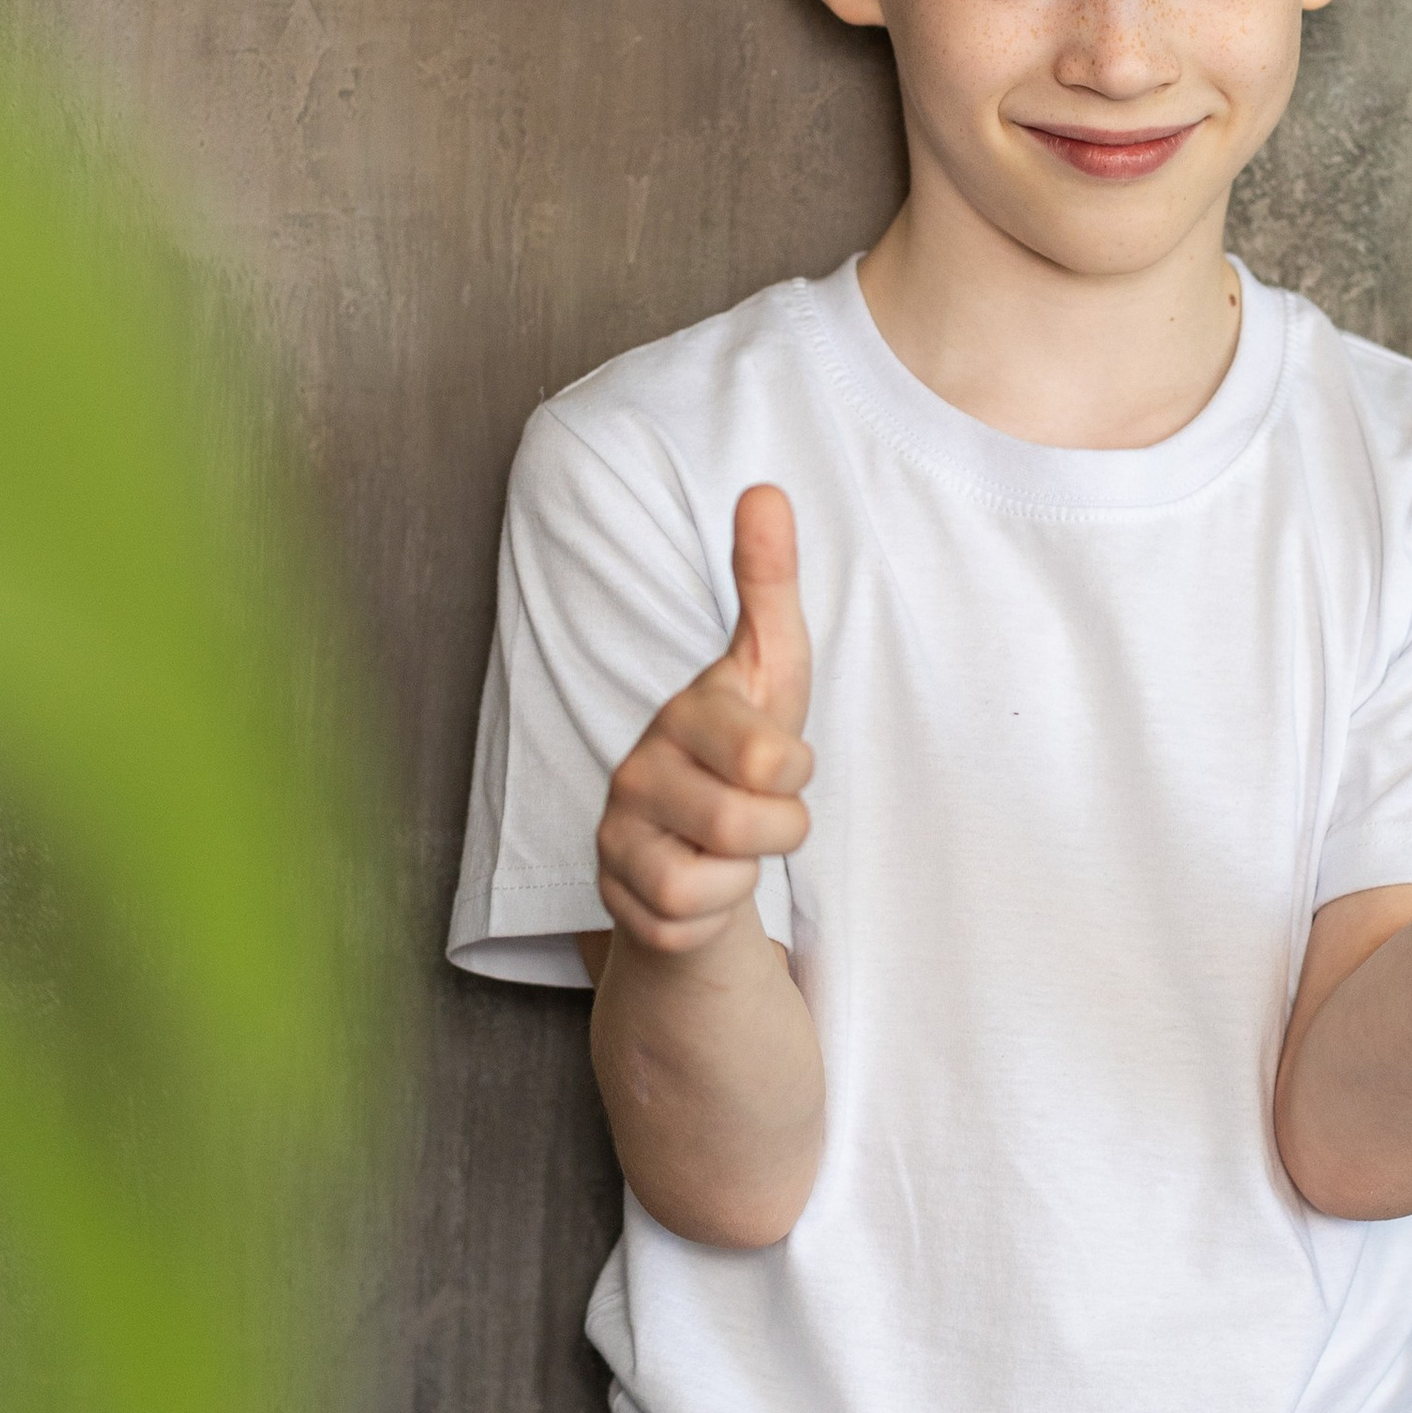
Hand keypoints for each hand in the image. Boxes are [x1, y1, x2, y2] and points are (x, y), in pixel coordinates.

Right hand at [595, 485, 813, 956]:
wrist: (700, 844)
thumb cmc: (743, 748)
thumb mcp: (773, 670)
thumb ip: (769, 583)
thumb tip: (765, 489)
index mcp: (683, 713)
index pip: (772, 758)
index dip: (795, 773)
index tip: (777, 762)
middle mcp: (636, 769)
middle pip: (746, 825)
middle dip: (780, 830)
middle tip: (764, 814)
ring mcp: (618, 835)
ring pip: (707, 882)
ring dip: (744, 876)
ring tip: (731, 847)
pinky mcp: (615, 898)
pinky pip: (682, 924)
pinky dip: (712, 915)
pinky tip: (703, 883)